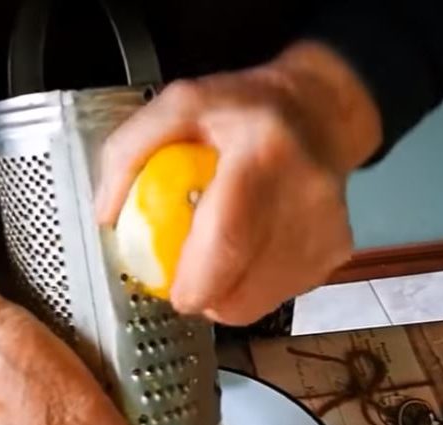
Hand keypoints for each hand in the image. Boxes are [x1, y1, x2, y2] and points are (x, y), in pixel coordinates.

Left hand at [96, 42, 381, 324]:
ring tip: (222, 250)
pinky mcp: (335, 252)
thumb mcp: (177, 106)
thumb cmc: (244, 111)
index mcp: (262, 151)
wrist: (320, 112)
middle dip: (204, 297)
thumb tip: (107, 215)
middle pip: (243, 286)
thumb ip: (129, 153)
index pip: (227, 239)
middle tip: (187, 276)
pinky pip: (279, 293)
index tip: (175, 291)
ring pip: (259, 300)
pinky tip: (253, 248)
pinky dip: (254, 284)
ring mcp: (325, 228)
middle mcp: (304, 193)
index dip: (195, 281)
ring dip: (228, 292)